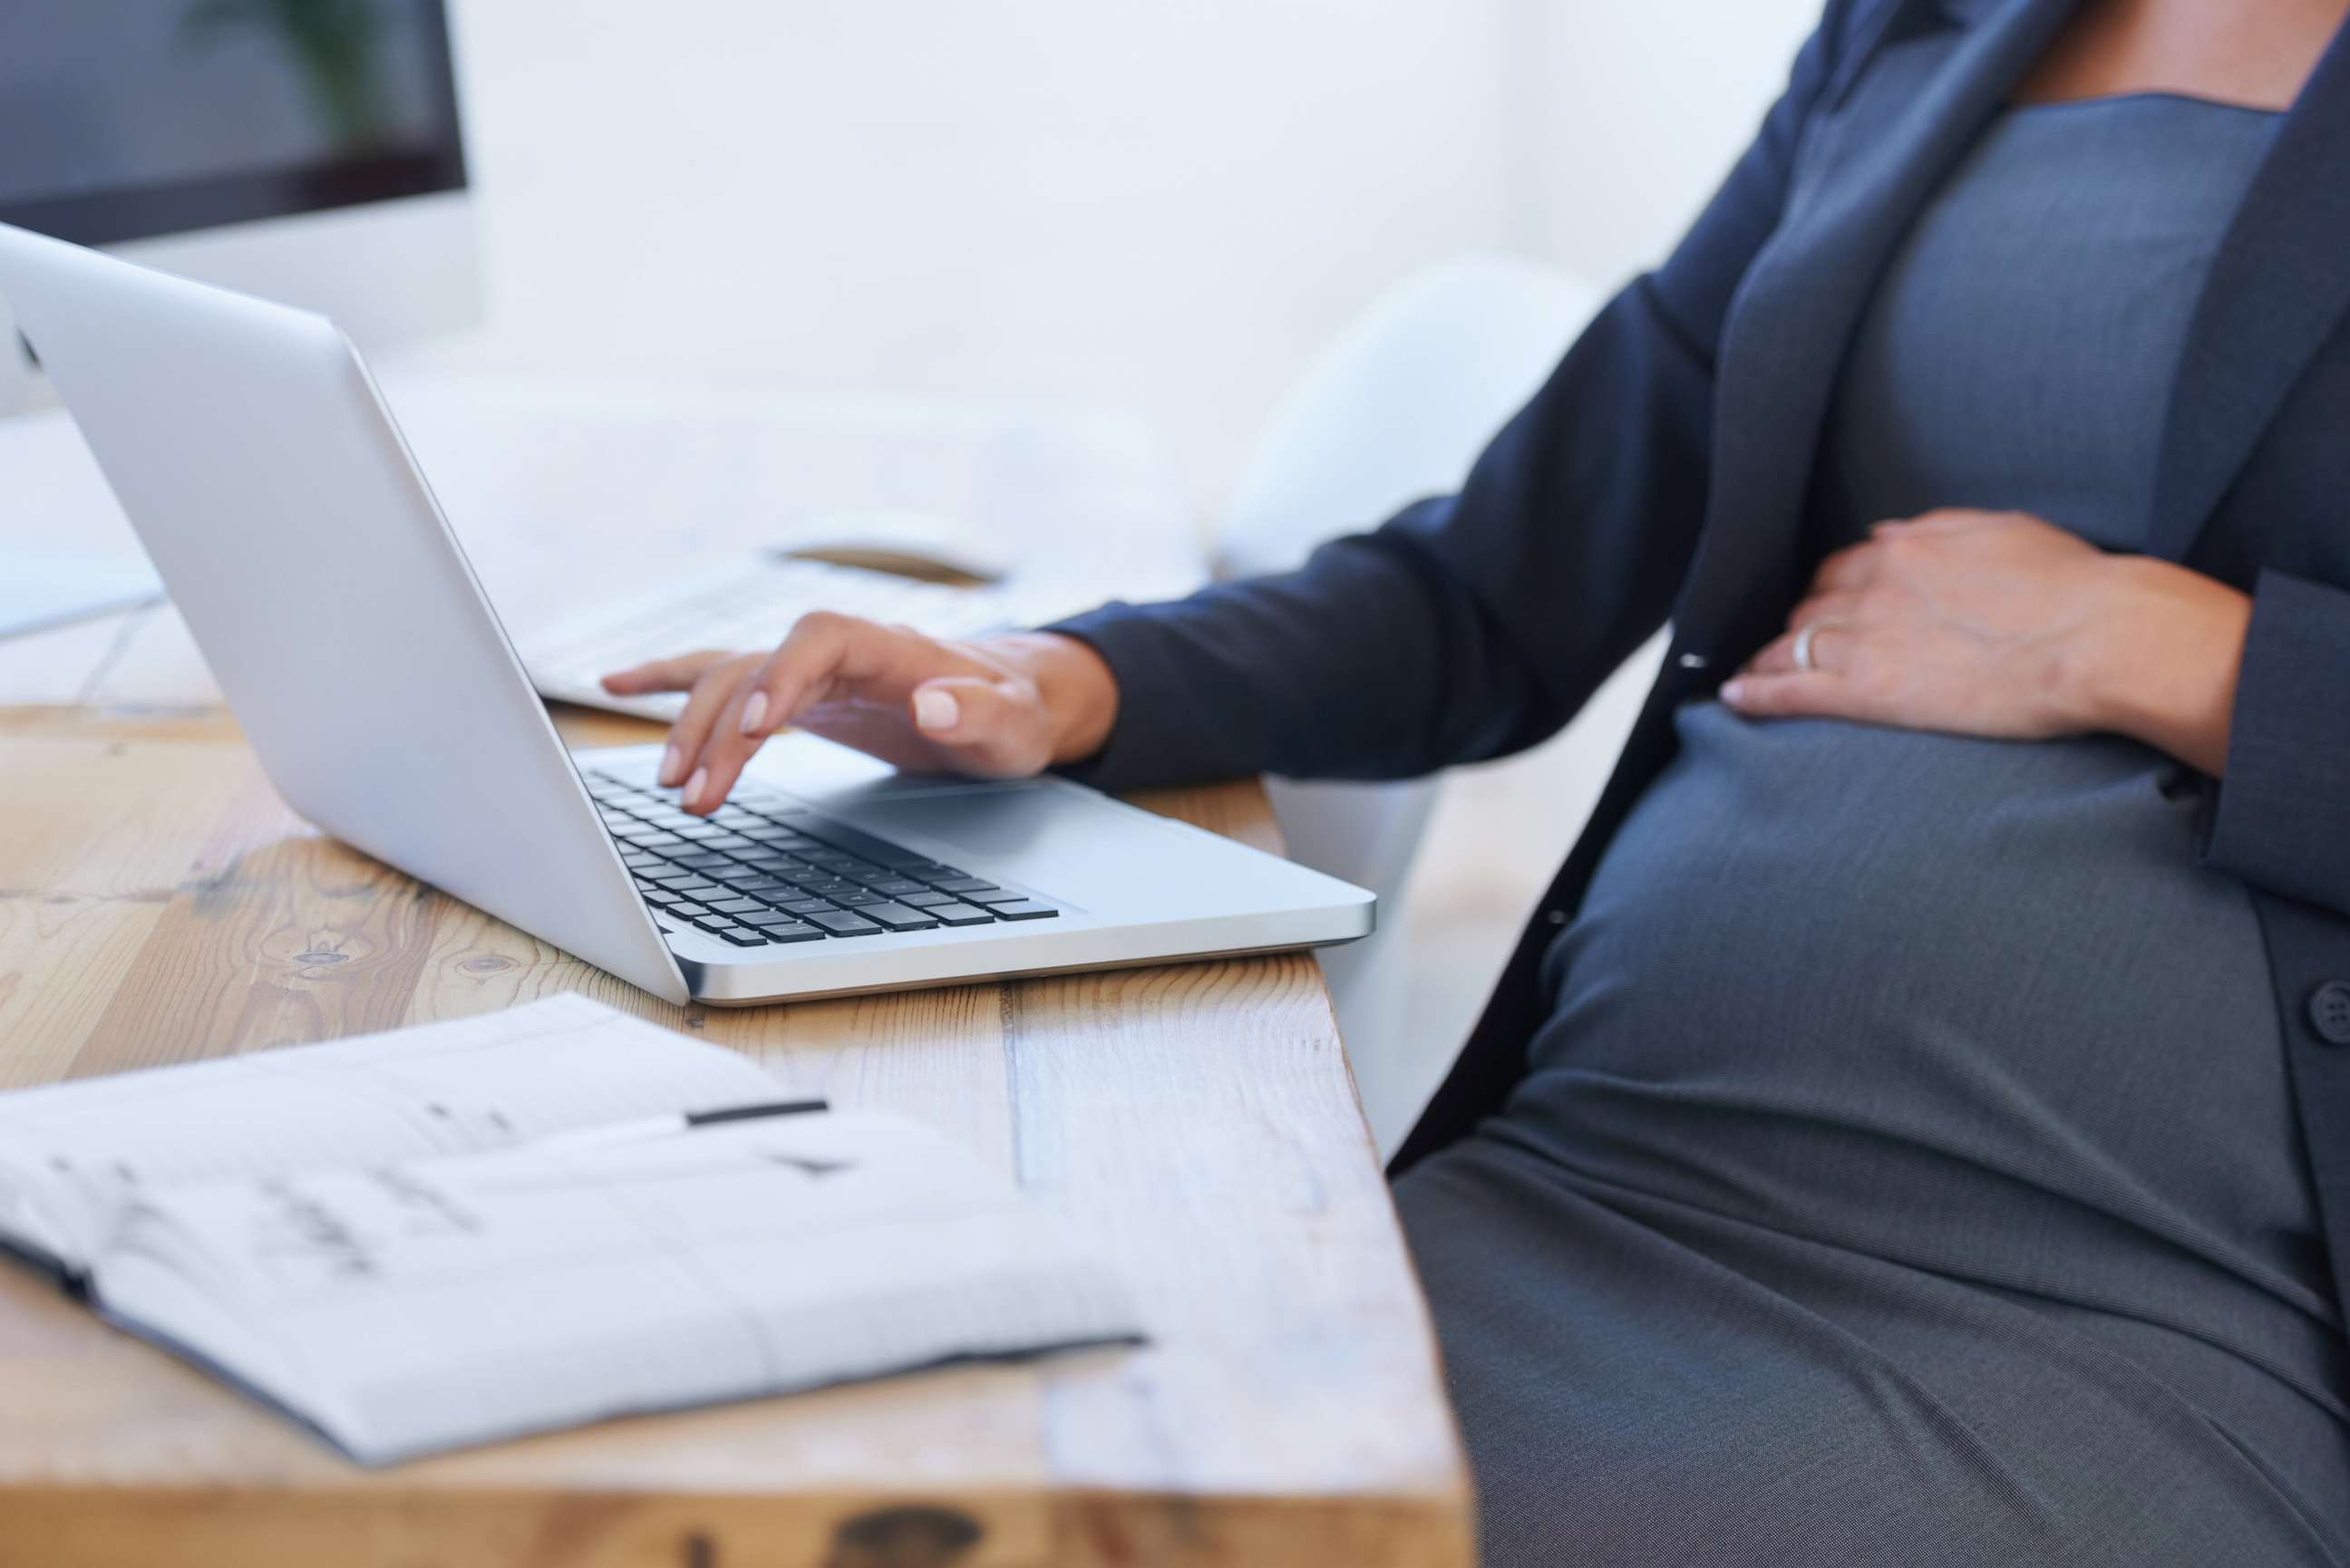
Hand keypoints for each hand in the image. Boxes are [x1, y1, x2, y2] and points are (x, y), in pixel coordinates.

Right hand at [600, 614, 1119, 813]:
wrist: (1009, 698)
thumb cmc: (1013, 712)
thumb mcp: (1015, 724)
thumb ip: (979, 713)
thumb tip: (935, 703)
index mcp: (891, 646)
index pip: (821, 638)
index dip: (781, 675)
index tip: (754, 725)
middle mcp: (839, 649)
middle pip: (759, 668)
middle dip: (721, 729)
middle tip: (696, 795)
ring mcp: (811, 669)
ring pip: (730, 680)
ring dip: (694, 729)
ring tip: (673, 788)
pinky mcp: (795, 692)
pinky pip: (722, 676)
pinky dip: (669, 680)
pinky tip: (615, 684)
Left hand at [1720, 509, 2252, 773]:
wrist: (2098, 636)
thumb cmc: (2072, 586)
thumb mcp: (2003, 533)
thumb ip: (1937, 531)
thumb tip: (1885, 532)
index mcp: (1908, 550)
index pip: (1841, 568)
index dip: (1828, 589)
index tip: (1823, 603)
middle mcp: (1875, 588)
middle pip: (1811, 606)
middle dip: (1799, 623)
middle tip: (1790, 645)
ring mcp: (1867, 640)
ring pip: (1790, 646)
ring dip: (1767, 658)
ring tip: (1749, 674)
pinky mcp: (1870, 692)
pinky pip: (1791, 691)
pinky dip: (1755, 693)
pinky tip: (1733, 698)